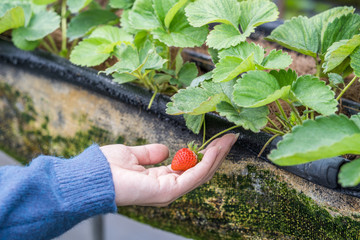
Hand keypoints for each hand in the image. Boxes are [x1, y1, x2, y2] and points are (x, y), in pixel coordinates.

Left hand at [100, 133, 237, 206]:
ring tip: (228, 140)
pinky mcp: (168, 191)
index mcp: (159, 180)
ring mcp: (169, 191)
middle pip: (198, 171)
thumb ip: (150, 153)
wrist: (93, 176)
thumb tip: (165, 150)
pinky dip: (207, 161)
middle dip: (215, 154)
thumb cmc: (107, 168)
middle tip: (229, 138)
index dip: (203, 154)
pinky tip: (216, 149)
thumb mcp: (133, 155)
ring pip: (200, 173)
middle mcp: (167, 187)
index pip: (188, 168)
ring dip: (216, 156)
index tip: (215, 140)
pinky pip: (194, 175)